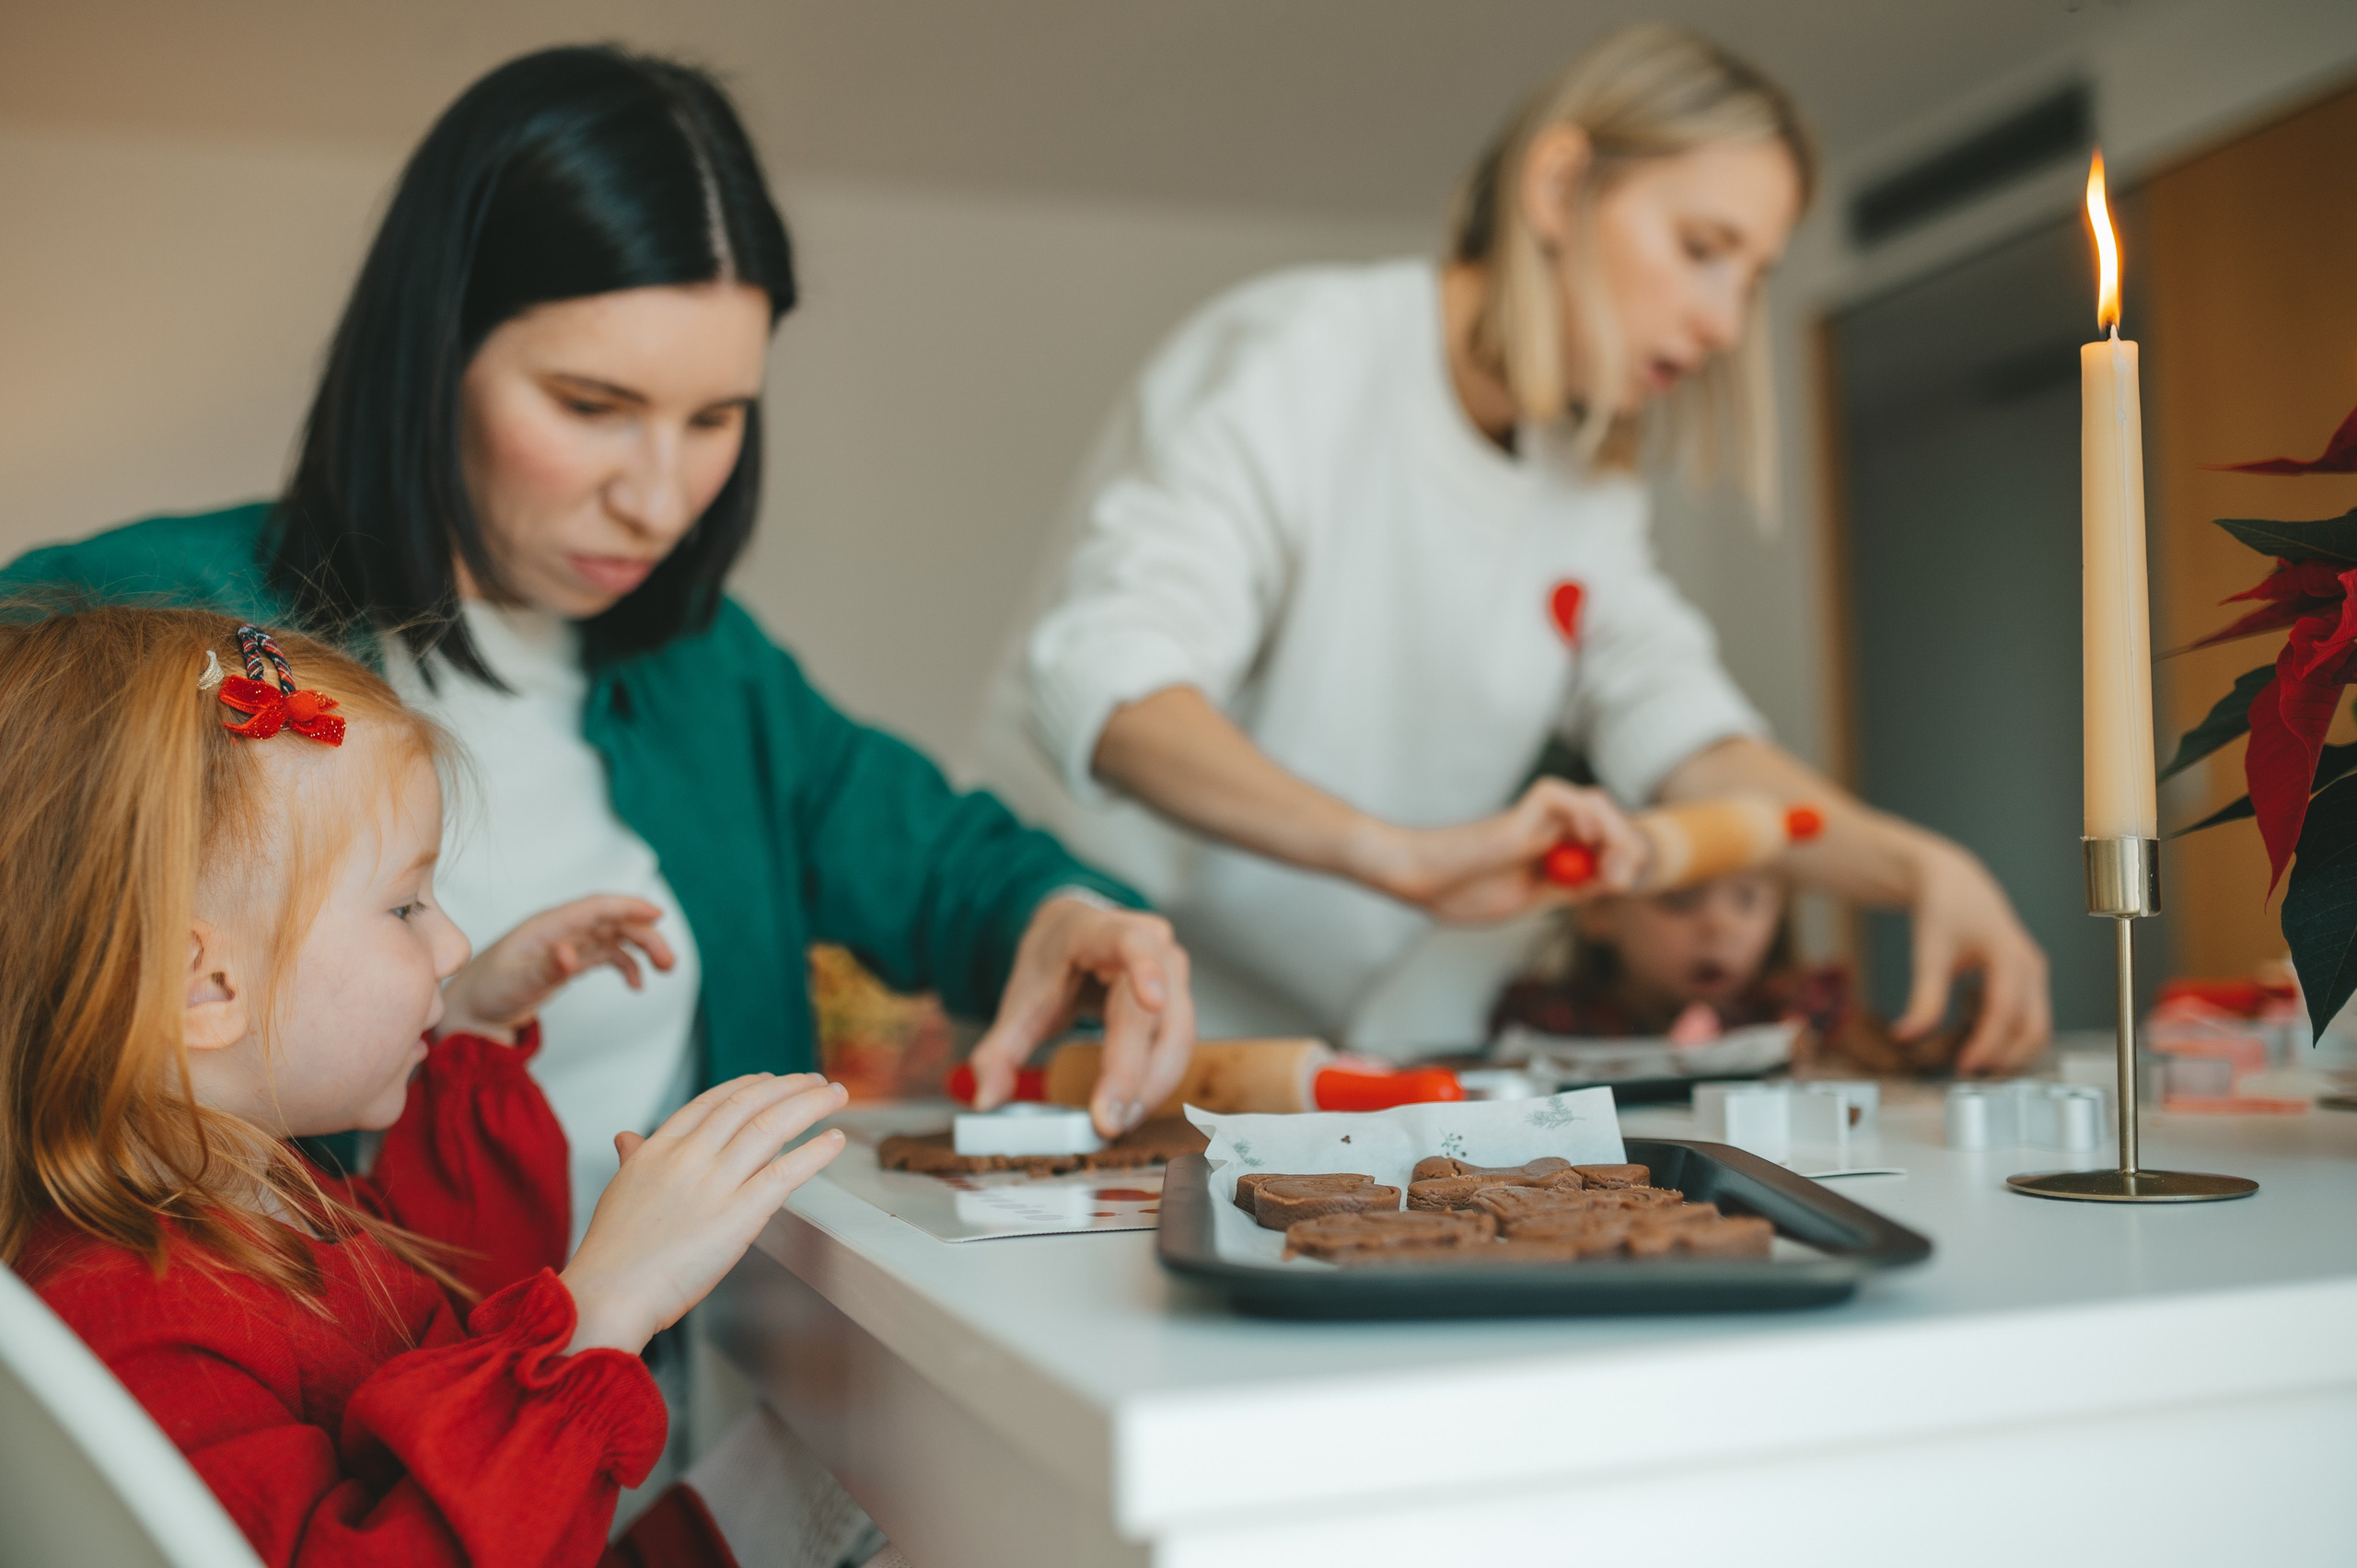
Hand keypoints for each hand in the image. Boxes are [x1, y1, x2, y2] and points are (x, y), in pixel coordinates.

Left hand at [436, 895, 674, 1041]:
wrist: (470, 1012)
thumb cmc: (486, 993)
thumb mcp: (516, 983)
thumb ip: (547, 968)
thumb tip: (572, 954)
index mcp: (548, 926)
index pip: (597, 907)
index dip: (629, 905)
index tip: (659, 913)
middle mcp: (561, 930)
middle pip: (612, 922)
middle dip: (644, 935)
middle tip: (668, 962)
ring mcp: (566, 945)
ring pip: (614, 937)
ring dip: (640, 948)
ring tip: (663, 969)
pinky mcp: (568, 962)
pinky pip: (605, 955)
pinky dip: (625, 965)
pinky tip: (636, 984)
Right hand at [559, 1074, 847, 1355]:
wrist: (608, 1294)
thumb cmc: (612, 1253)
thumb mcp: (619, 1189)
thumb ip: (633, 1158)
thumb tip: (626, 1136)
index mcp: (659, 1148)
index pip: (713, 1101)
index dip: (748, 1086)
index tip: (771, 1079)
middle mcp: (689, 1156)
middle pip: (748, 1104)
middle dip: (789, 1086)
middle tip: (817, 1081)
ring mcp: (714, 1183)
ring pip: (772, 1126)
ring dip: (811, 1105)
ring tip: (835, 1095)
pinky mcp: (739, 1214)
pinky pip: (785, 1172)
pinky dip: (815, 1151)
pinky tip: (834, 1139)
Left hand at [967, 897, 1194, 1137]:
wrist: (1075, 937)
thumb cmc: (1053, 963)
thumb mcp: (1021, 999)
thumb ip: (1000, 1050)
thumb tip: (987, 1099)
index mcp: (1103, 931)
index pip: (1133, 942)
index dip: (1146, 968)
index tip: (1153, 1000)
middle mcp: (1152, 946)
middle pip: (1153, 1012)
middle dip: (1133, 1072)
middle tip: (1107, 1121)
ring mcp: (1174, 973)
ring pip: (1178, 1037)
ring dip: (1150, 1087)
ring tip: (1115, 1122)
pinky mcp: (1182, 1001)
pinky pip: (1178, 1048)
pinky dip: (1156, 1083)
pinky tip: (1129, 1109)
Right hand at [1351, 778, 1644, 924]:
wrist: (1422, 882)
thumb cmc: (1461, 893)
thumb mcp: (1530, 900)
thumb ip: (1568, 889)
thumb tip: (1615, 881)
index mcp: (1549, 850)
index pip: (1604, 842)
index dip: (1625, 857)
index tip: (1623, 884)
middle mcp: (1547, 827)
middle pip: (1607, 820)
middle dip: (1628, 846)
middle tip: (1622, 879)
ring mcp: (1535, 817)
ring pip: (1595, 804)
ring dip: (1616, 832)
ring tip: (1613, 866)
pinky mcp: (1522, 812)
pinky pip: (1565, 797)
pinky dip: (1587, 814)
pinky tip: (1588, 839)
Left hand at [1896, 842, 2050, 1072]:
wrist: (1954, 882)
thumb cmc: (1945, 907)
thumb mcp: (1929, 952)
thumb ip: (1922, 997)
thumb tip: (1906, 1035)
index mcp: (2010, 955)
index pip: (2005, 1012)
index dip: (1987, 1044)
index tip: (1965, 1067)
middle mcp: (2031, 966)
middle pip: (2034, 1028)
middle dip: (2006, 1057)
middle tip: (1969, 1073)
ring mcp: (2034, 973)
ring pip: (2036, 1027)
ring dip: (2010, 1051)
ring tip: (1970, 1060)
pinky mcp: (2027, 980)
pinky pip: (2027, 1018)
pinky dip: (2007, 1035)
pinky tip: (1974, 1037)